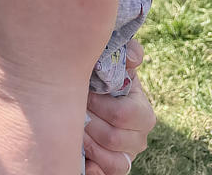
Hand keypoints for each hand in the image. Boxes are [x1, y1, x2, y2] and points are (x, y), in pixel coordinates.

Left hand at [84, 41, 155, 174]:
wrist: (96, 97)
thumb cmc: (106, 79)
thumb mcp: (118, 64)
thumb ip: (128, 54)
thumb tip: (133, 57)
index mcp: (143, 113)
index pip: (123, 115)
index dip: (99, 105)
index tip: (85, 92)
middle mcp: (139, 138)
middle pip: (113, 138)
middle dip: (89, 122)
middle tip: (74, 109)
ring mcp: (127, 155)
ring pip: (112, 161)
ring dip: (88, 143)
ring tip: (75, 127)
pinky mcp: (113, 167)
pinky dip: (93, 167)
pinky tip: (80, 156)